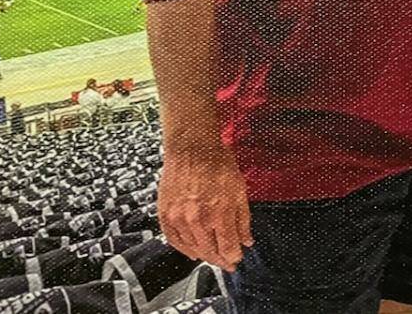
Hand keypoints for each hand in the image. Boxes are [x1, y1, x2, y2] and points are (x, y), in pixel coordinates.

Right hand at [157, 145, 252, 271]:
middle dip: (221, 260)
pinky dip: (183, 249)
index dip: (234, 256)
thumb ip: (243, 219)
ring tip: (212, 257)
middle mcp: (197, 219)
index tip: (237, 259)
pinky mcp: (165, 214)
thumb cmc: (217, 163)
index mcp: (219, 213)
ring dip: (203, 255)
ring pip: (191, 248)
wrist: (191, 148)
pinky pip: (174, 240)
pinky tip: (192, 252)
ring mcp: (179, 218)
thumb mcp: (239, 189)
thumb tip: (246, 240)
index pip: (227, 247)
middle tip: (227, 263)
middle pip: (209, 252)